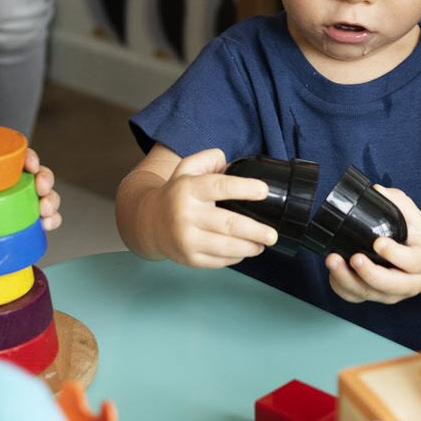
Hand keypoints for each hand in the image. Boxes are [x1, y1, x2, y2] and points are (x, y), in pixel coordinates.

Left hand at [25, 147, 60, 230]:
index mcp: (4, 173)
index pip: (22, 157)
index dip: (30, 158)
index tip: (32, 165)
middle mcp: (20, 185)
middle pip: (40, 175)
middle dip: (46, 179)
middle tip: (42, 187)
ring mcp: (30, 203)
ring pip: (49, 195)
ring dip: (51, 200)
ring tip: (45, 210)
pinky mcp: (35, 220)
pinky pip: (50, 217)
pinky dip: (52, 219)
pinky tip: (45, 224)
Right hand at [145, 148, 276, 267]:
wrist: (148, 222)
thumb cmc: (176, 194)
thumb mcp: (187, 168)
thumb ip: (210, 159)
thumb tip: (231, 164)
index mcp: (188, 189)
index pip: (220, 187)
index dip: (245, 188)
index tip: (264, 191)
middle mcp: (186, 214)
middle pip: (228, 224)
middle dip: (255, 230)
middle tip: (272, 234)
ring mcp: (186, 239)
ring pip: (225, 247)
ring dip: (249, 247)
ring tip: (263, 244)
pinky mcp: (188, 258)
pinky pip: (218, 261)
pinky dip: (235, 257)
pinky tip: (243, 251)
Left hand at [326, 186, 420, 303]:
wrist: (419, 265)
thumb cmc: (413, 238)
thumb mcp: (414, 217)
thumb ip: (398, 202)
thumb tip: (376, 190)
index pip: (411, 262)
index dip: (395, 254)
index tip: (379, 243)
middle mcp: (408, 283)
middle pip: (389, 285)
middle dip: (370, 274)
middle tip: (355, 258)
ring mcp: (389, 293)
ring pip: (368, 293)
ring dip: (348, 279)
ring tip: (333, 260)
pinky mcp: (373, 296)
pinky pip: (354, 296)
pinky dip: (341, 285)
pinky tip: (333, 270)